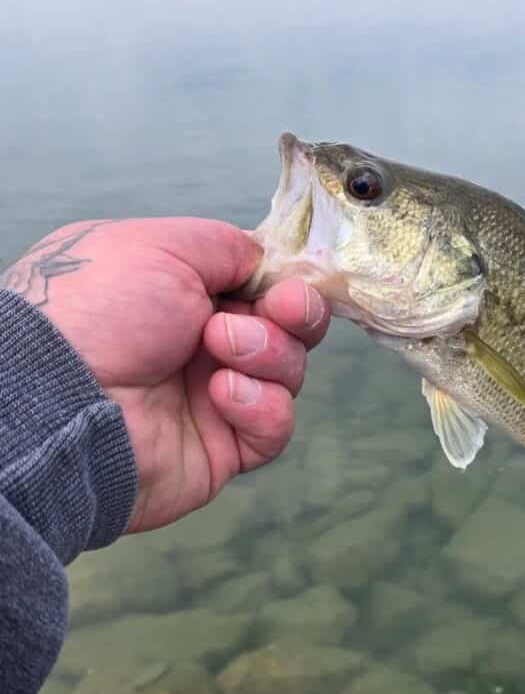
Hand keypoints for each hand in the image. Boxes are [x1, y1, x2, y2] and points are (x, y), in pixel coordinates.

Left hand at [0, 218, 329, 532]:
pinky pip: (275, 426)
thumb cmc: (100, 309)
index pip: (266, 286)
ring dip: (269, 353)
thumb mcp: (164, 247)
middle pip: (290, 327)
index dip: (288, 283)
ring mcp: (215, 397)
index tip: (290, 283)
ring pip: (289, 372)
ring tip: (220, 349)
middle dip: (296, 314)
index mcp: (187, 294)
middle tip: (280, 311)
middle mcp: (204, 343)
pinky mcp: (224, 447)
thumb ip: (230, 246)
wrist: (59, 399)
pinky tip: (221, 394)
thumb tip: (266, 265)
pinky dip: (260, 406)